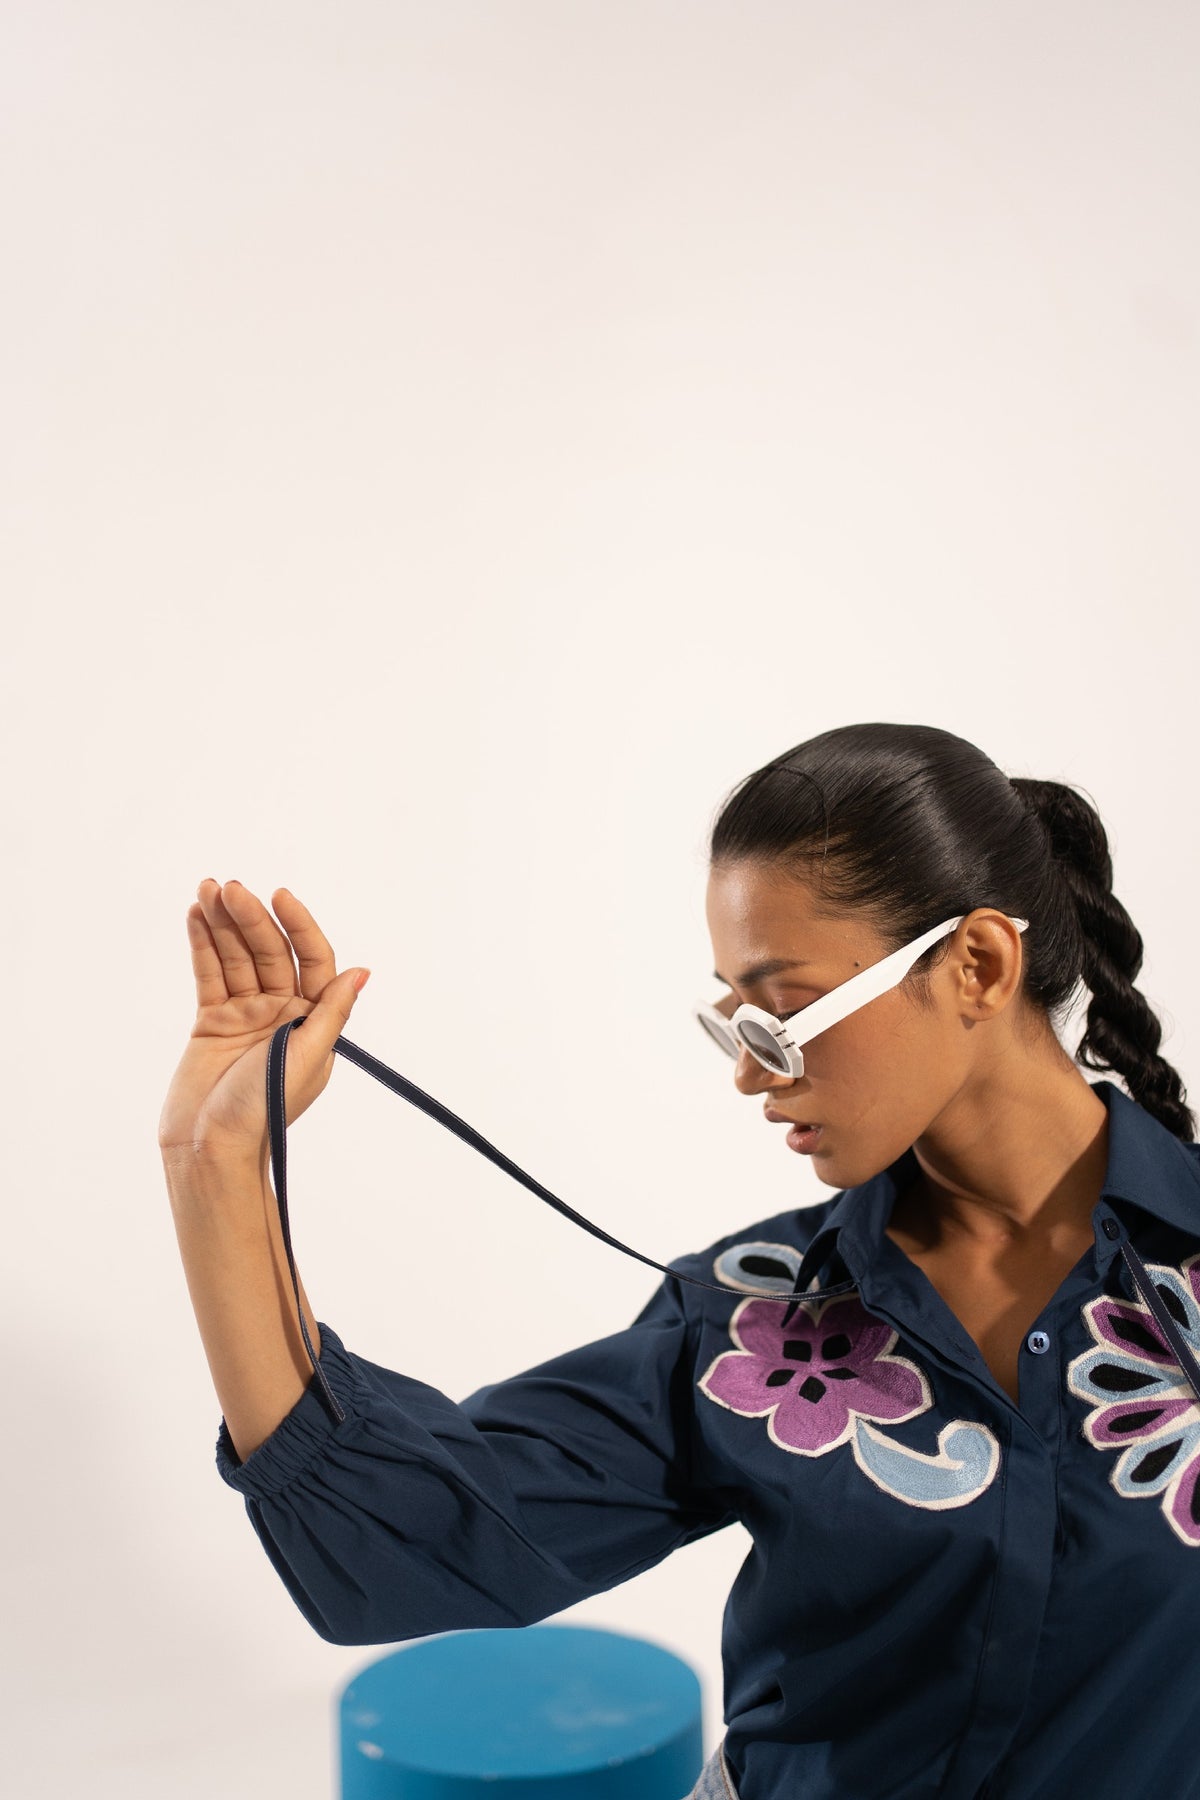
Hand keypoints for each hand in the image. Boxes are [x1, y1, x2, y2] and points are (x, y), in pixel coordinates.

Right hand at [157, 879, 369, 1161]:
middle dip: (250, 918)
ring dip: (222, 922)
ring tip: (206, 889)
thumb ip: (330, 1014)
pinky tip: (196, 913)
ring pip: (237, 957)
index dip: (299, 925)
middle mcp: (282, 1012)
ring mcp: (245, 1014)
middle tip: (227, 888)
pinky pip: (210, 974)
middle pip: (269, 952)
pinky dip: (203, 944)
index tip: (279, 896)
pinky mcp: (212, 1020)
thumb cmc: (264, 1112)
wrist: (209, 1149)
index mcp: (312, 1021)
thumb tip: (362, 972)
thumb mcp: (305, 1059)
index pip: (313, 960)